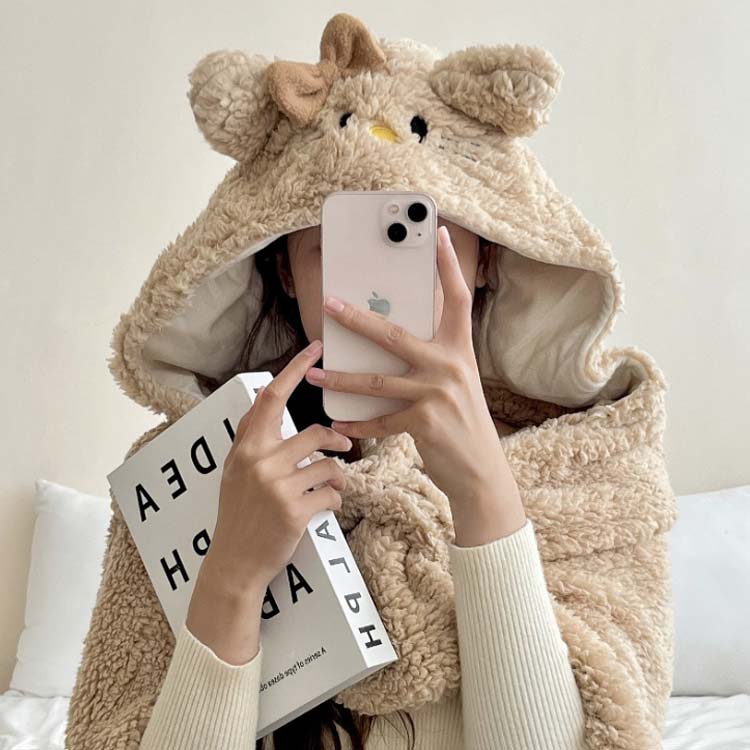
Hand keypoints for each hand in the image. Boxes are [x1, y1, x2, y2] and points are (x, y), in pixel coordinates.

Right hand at [204, 338, 352, 594]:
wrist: (234, 563)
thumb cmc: (238, 514)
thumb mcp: (236, 470)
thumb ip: (253, 436)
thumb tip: (265, 396)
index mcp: (246, 447)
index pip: (271, 398)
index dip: (294, 369)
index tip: (315, 347)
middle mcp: (259, 460)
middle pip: (316, 433)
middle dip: (337, 441)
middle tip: (345, 446)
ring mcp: (276, 486)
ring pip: (330, 465)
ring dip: (337, 477)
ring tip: (330, 486)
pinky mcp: (294, 510)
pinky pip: (332, 494)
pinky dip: (334, 500)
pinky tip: (324, 508)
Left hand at [306, 225, 525, 544]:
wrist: (480, 471)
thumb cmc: (462, 423)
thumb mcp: (455, 383)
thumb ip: (430, 359)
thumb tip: (387, 340)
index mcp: (460, 350)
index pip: (457, 298)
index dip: (449, 265)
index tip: (441, 233)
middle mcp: (451, 365)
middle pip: (395, 333)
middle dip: (357, 318)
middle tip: (329, 304)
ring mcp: (438, 393)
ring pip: (375, 380)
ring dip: (339, 379)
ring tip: (314, 375)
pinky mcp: (424, 422)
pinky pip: (379, 419)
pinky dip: (357, 423)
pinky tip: (338, 423)